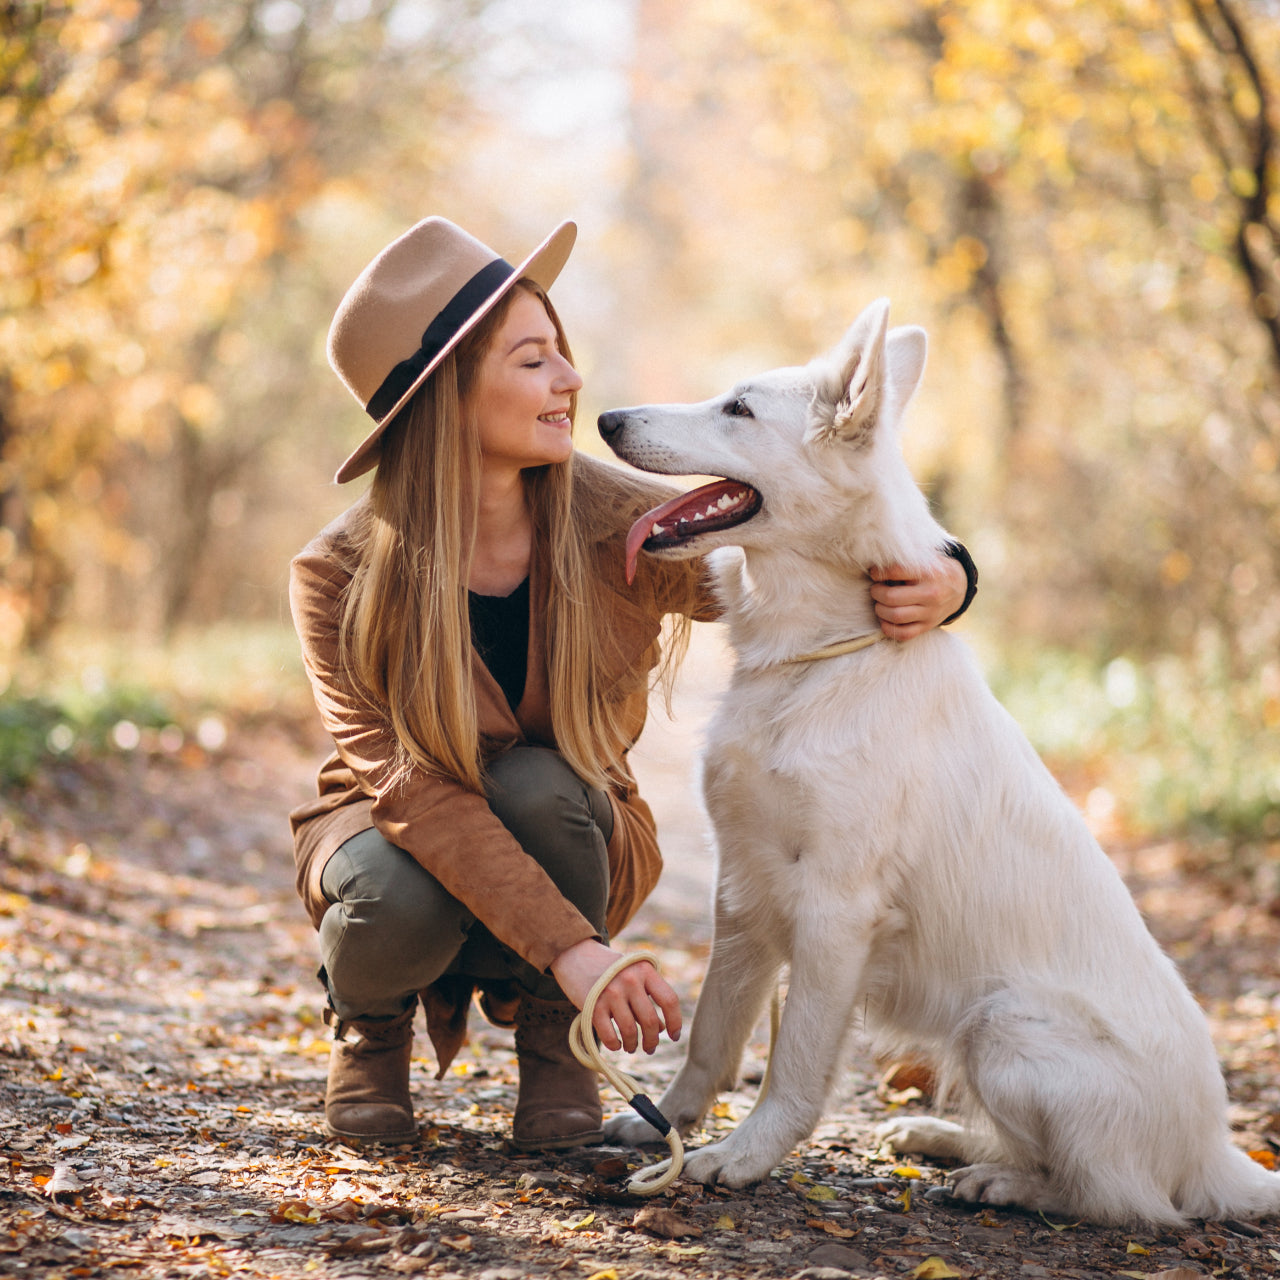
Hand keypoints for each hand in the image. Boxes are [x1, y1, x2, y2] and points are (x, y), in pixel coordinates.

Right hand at [549, 938, 681, 1053]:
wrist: (575, 953)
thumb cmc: (610, 968)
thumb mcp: (633, 973)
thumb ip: (648, 995)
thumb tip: (662, 1029)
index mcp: (645, 970)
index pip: (669, 1000)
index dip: (676, 1022)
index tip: (673, 1037)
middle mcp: (630, 979)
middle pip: (650, 1021)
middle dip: (652, 1041)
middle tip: (649, 1048)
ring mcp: (611, 992)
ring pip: (630, 1030)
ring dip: (633, 1045)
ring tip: (631, 1047)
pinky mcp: (593, 1004)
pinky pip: (608, 1035)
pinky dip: (614, 1045)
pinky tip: (616, 1045)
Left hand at [869, 554, 966, 641]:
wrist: (959, 587)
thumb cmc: (933, 570)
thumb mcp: (924, 558)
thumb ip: (903, 559)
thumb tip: (876, 564)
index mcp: (928, 572)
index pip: (895, 572)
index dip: (878, 573)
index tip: (874, 573)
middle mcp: (931, 594)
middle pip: (891, 597)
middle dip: (876, 593)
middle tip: (876, 589)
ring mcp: (930, 612)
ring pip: (895, 617)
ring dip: (880, 610)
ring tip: (880, 604)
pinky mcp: (928, 626)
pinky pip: (904, 634)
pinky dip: (889, 628)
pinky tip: (886, 619)